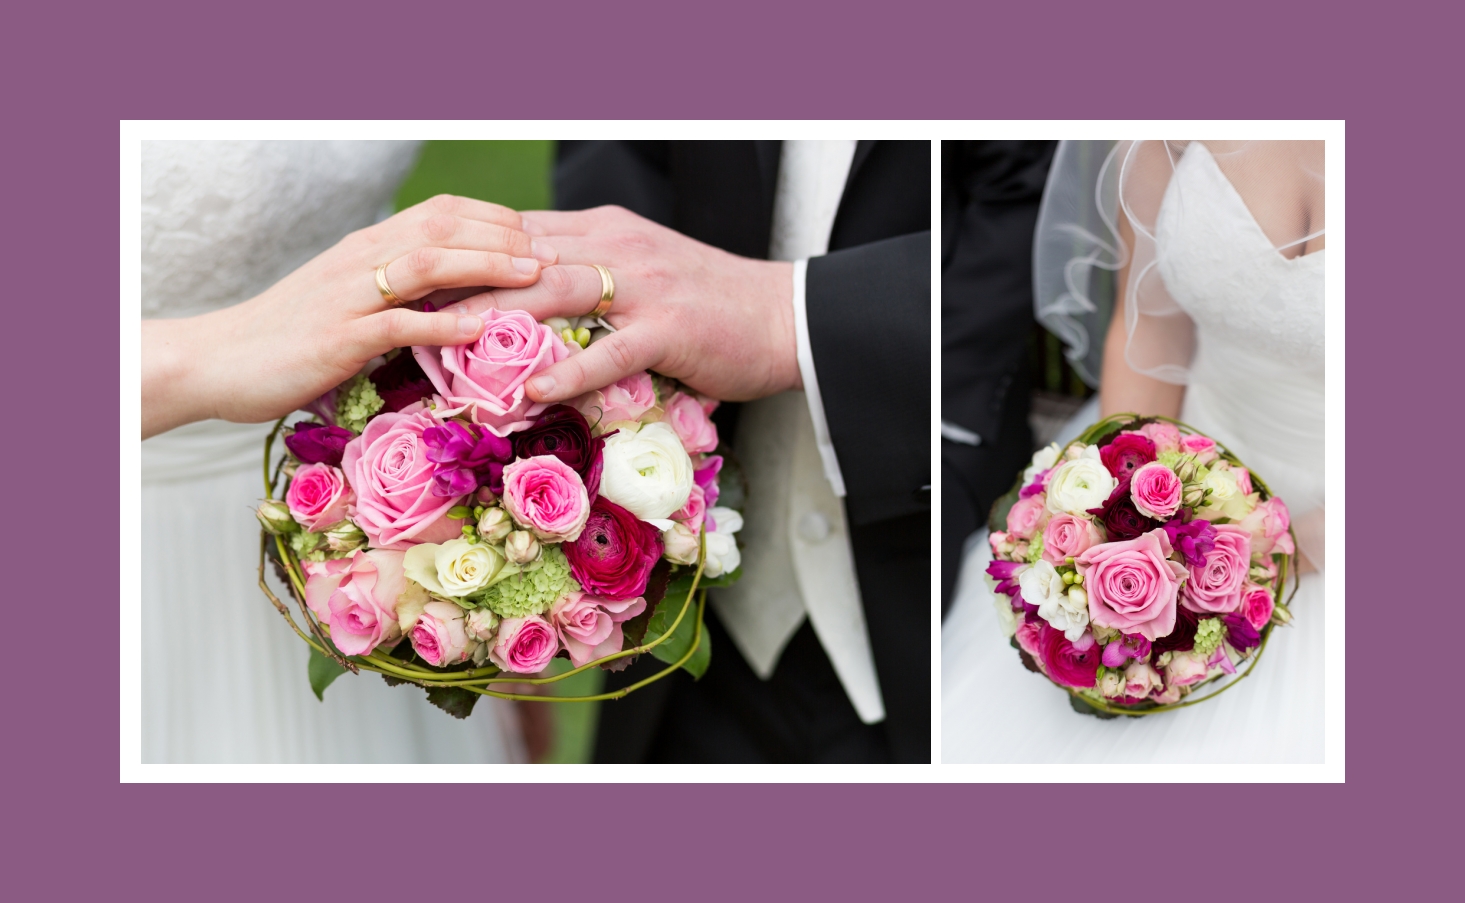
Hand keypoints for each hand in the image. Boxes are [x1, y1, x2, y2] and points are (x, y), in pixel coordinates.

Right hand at [142, 195, 557, 437]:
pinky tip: (480, 329)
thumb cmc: (290, 336)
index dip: (494, 219)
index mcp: (367, 247)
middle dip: (505, 237)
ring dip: (487, 266)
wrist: (219, 359)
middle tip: (554, 254)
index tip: (537, 235)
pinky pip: (398, 325)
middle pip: (444, 228)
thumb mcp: (349, 300)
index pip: (441, 214)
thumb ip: (397, 291)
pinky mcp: (338, 338)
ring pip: (428, 263)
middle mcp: (361, 260)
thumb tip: (454, 296)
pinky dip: (442, 325)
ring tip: (533, 275)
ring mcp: (350, 297)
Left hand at [442, 205, 799, 403]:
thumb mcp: (642, 274)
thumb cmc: (712, 307)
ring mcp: (643, 287)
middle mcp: (617, 247)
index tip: (408, 275)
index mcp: (604, 231)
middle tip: (401, 306)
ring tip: (443, 344)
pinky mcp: (670, 329)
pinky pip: (610, 350)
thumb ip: (587, 281)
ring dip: (495, 318)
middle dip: (458, 279)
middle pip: (521, 255)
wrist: (786, 317)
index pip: (516, 234)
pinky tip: (531, 393)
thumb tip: (527, 305)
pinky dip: (568, 371)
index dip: (460, 253)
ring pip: (554, 292)